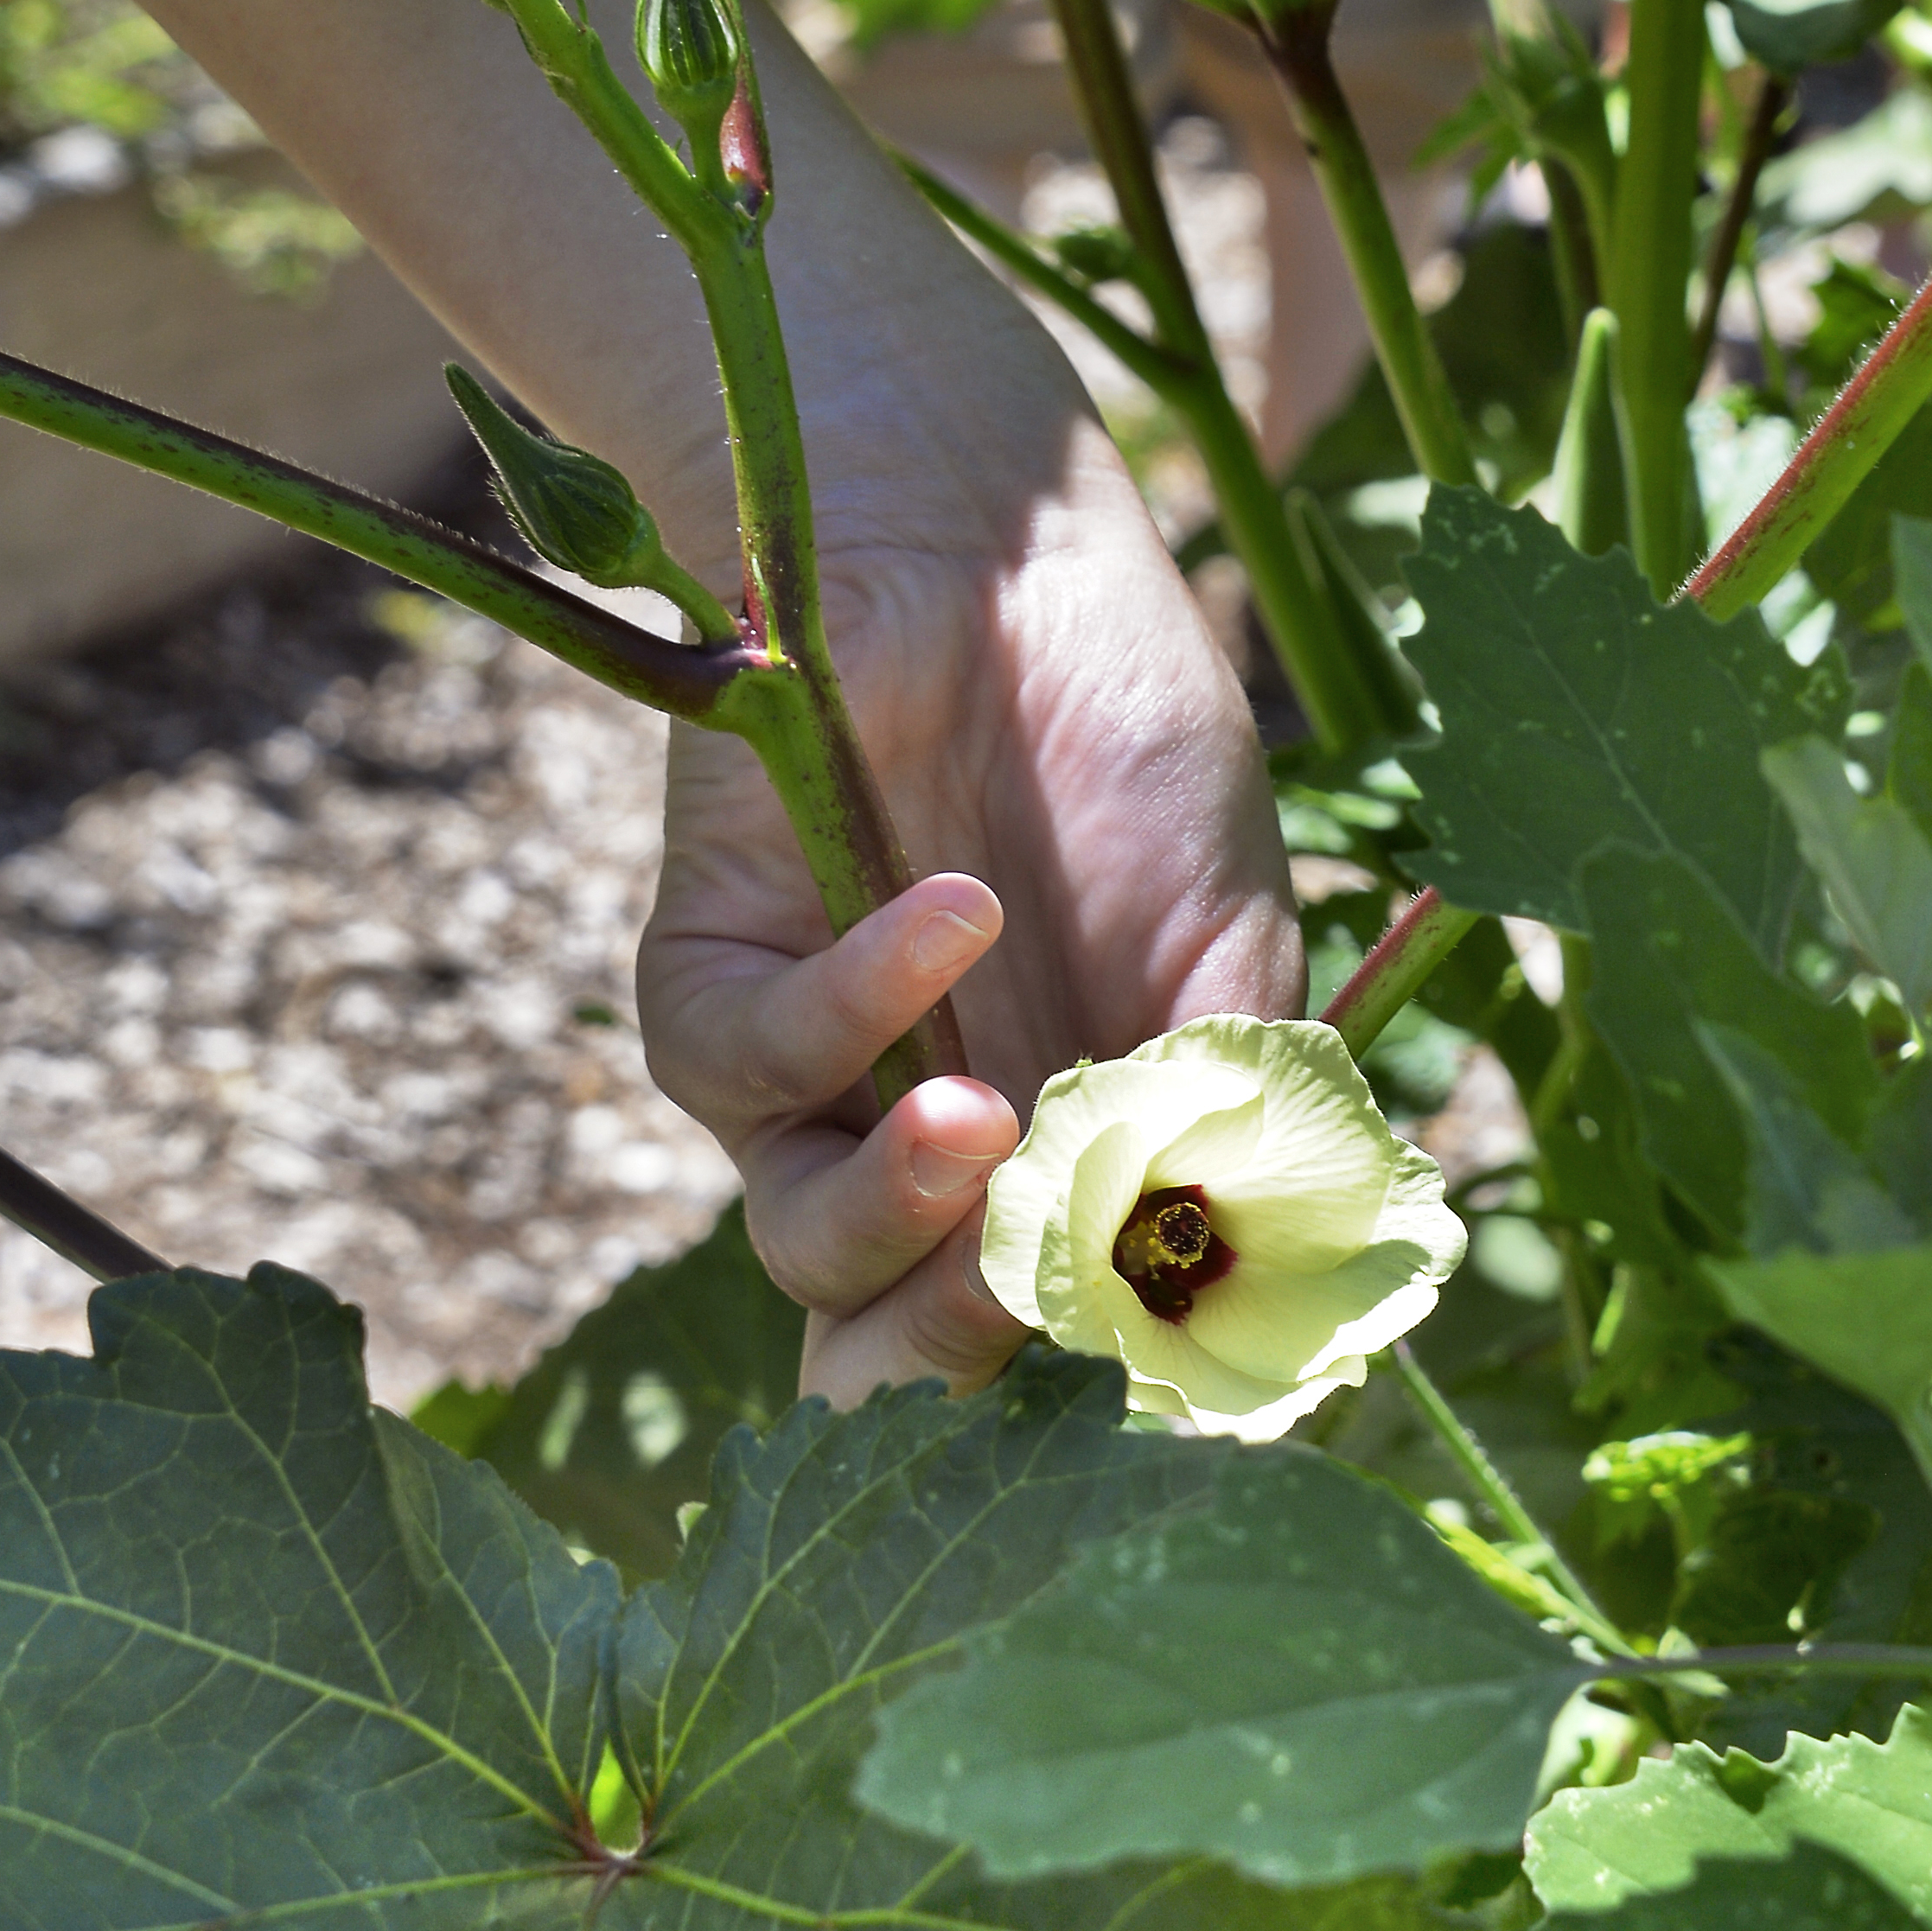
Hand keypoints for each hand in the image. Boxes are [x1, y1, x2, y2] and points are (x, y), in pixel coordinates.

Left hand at [636, 357, 1305, 1405]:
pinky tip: (956, 912)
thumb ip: (1214, 1115)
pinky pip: (742, 1055)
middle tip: (1029, 1288)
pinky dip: (854, 1003)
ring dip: (901, 1211)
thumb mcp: (1225, 944)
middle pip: (887, 1343)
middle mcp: (923, 1138)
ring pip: (800, 1239)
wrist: (1007, 545)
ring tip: (986, 1122)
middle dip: (956, 1350)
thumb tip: (1206, 1289)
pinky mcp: (706, 968)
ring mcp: (815, 1066)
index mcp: (1058, 1159)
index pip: (1030, 1347)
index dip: (1075, 1385)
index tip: (1159, 1350)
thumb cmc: (1132, 738)